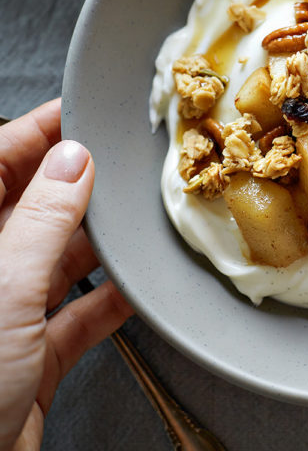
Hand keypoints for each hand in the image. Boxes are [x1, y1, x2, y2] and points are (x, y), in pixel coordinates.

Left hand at [0, 100, 132, 450]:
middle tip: (119, 162)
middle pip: (32, 207)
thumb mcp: (3, 291)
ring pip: (59, 258)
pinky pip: (79, 312)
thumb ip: (41, 220)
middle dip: (78, 184)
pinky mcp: (33, 354)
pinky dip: (109, 299)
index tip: (78, 112)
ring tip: (134, 219)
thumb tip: (72, 161)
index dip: (37, 134)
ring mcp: (5, 315)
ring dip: (98, 243)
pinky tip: (134, 288)